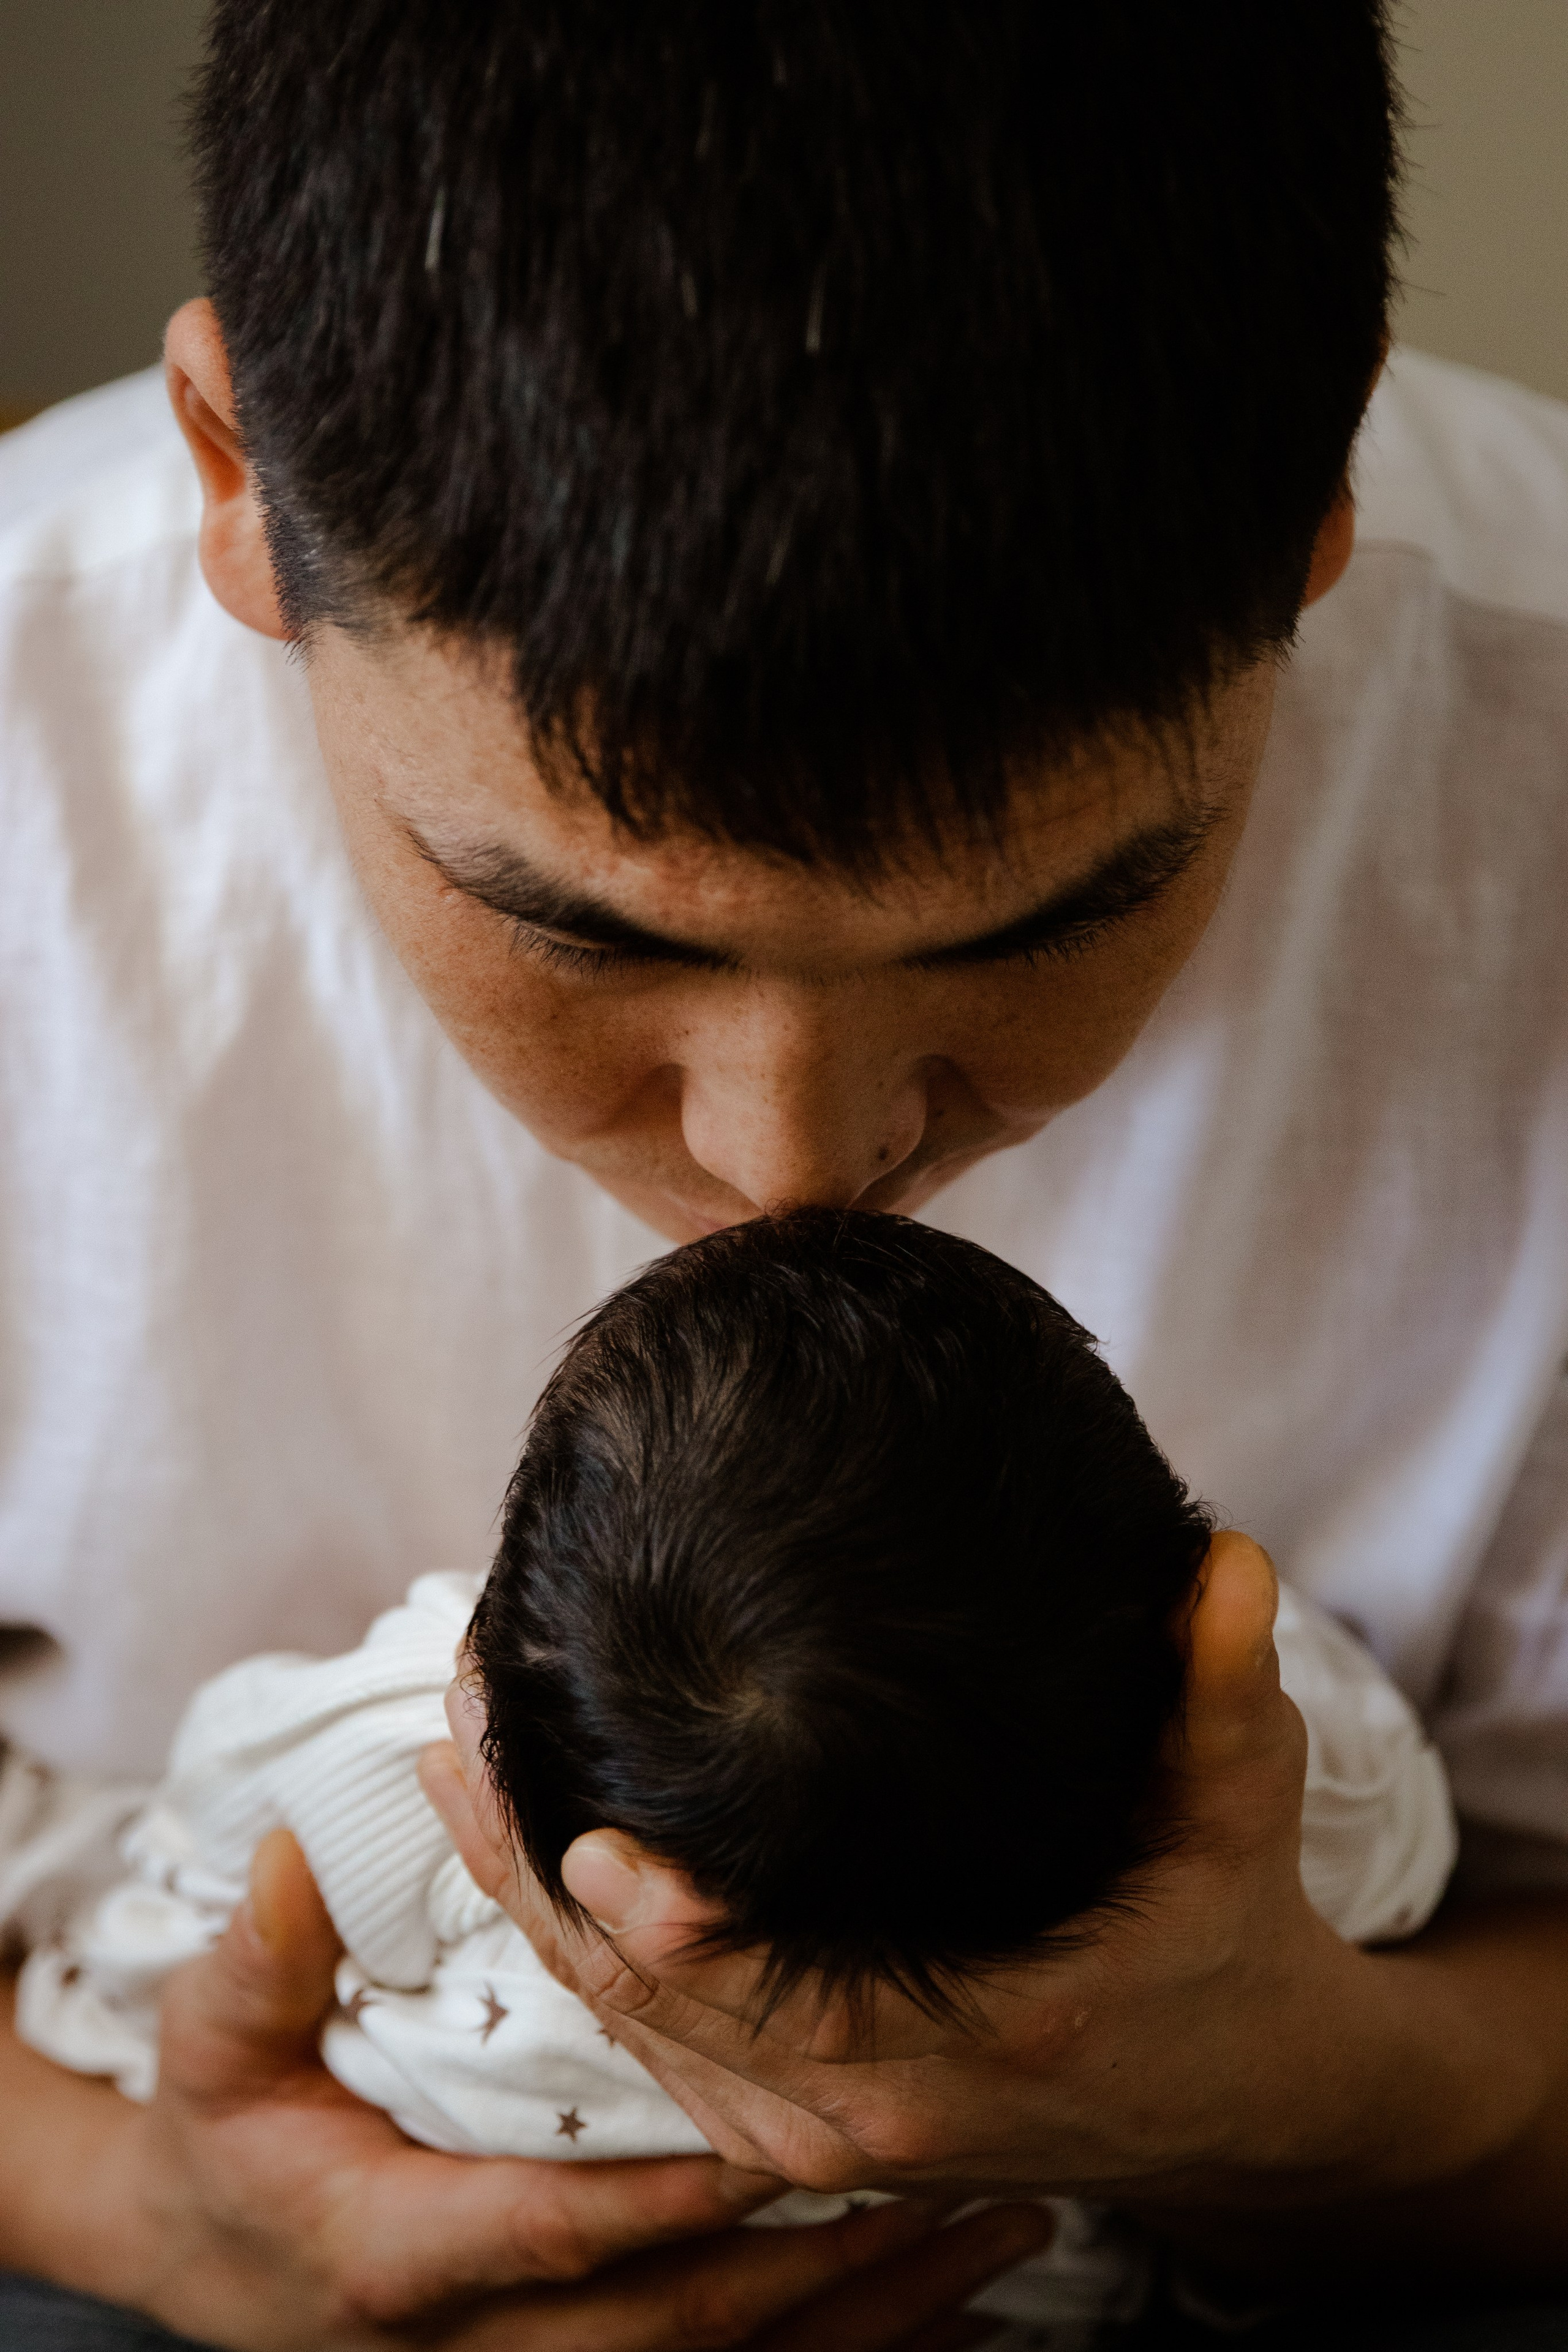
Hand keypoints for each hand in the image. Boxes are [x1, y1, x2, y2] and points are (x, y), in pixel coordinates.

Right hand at [4, 1829, 1047, 2349]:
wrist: (221, 2257)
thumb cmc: (230, 2135)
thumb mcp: (213, 2042)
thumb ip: (262, 1954)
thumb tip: (299, 1846)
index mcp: (409, 2251)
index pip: (561, 2228)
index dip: (672, 2195)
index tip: (785, 2143)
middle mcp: (493, 2339)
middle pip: (684, 2322)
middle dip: (828, 2268)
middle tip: (960, 2191)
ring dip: (870, 2317)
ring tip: (1002, 2245)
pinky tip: (957, 2324)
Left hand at [423, 1535, 1451, 2210]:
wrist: (1241, 2094)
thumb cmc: (1226, 1926)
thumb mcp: (1240, 1804)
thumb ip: (1223, 1687)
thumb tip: (1223, 1559)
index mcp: (978, 2026)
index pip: (765, 1979)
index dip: (651, 1908)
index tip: (564, 1806)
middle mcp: (885, 2105)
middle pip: (655, 2004)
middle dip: (535, 1873)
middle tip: (456, 1732)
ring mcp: (838, 2139)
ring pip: (637, 2042)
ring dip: (531, 1918)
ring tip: (452, 1778)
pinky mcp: (815, 2138)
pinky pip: (662, 2066)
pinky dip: (581, 1976)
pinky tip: (524, 1875)